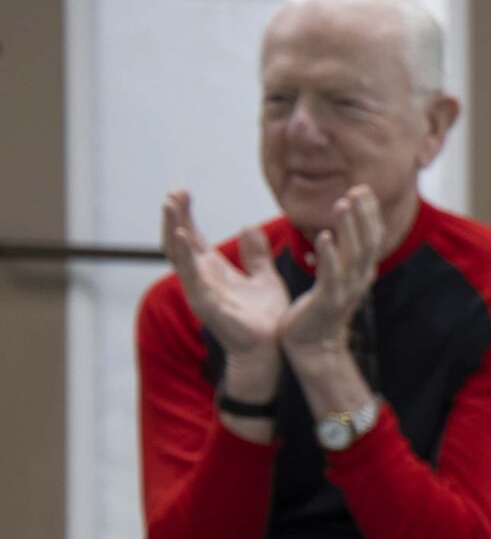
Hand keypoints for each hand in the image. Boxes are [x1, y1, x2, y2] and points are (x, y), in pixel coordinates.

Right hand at [162, 190, 287, 367]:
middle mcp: (201, 278)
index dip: (185, 215)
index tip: (182, 191)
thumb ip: (255, 254)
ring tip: (170, 204)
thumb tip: (248, 226)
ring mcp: (199, 289)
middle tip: (173, 192)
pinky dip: (183, 254)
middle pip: (179, 241)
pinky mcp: (204, 302)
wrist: (272, 347)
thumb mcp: (264, 277)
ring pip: (178, 254)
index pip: (192, 237)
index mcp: (213, 271)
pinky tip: (180, 234)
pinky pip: (189, 275)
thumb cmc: (267, 318)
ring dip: (173, 227)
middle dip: (174, 216)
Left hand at [279, 186, 387, 362]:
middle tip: (359, 189)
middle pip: (368, 241)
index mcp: (361, 272)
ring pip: (353, 254)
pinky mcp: (328, 301)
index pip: (371, 237)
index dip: (369, 213)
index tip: (362, 189)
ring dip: (349, 227)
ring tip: (342, 203)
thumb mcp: (334, 279)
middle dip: (364, 214)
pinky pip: (331, 275)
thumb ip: (338, 256)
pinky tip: (323, 236)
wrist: (313, 348)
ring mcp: (345, 290)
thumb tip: (334, 232)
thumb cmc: (317, 312)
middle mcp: (359, 279)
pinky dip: (329, 255)